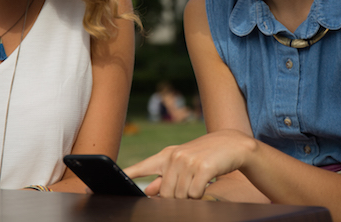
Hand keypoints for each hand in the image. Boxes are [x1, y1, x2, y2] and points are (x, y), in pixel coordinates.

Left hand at [123, 129, 255, 198]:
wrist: (232, 144)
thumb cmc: (205, 156)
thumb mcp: (183, 163)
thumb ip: (165, 177)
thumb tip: (148, 191)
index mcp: (166, 155)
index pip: (142, 167)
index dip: (127, 175)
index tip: (108, 182)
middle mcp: (174, 156)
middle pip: (166, 194)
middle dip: (178, 197)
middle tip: (191, 186)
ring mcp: (188, 161)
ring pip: (181, 196)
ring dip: (192, 196)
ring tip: (200, 181)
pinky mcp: (202, 167)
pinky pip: (195, 193)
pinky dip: (201, 194)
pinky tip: (206, 182)